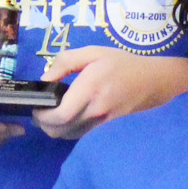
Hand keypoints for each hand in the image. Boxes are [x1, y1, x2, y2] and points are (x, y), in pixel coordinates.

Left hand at [32, 48, 187, 141]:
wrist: (152, 80)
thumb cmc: (121, 63)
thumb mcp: (93, 52)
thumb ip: (66, 62)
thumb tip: (46, 79)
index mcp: (91, 87)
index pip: (61, 114)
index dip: (43, 116)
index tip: (35, 108)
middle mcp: (95, 108)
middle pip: (61, 130)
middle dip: (44, 125)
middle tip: (38, 112)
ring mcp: (101, 120)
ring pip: (68, 135)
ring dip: (54, 129)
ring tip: (49, 115)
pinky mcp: (104, 125)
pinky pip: (79, 134)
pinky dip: (66, 130)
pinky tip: (64, 118)